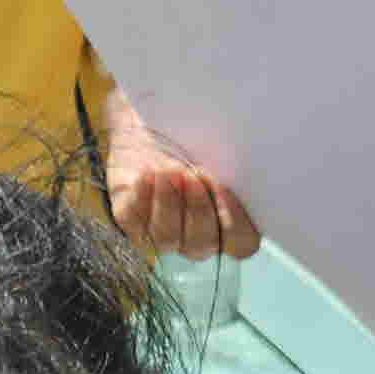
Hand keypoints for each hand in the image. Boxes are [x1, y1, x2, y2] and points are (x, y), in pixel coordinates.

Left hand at [104, 97, 260, 260]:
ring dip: (169, 202)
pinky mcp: (133, 225)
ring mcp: (163, 236)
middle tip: (192, 176)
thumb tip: (237, 168)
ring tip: (168, 170)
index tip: (225, 187)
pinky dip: (143, 197)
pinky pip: (137, 224)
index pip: (241, 243)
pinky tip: (147, 173)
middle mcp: (197, 238)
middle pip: (201, 244)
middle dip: (197, 208)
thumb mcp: (215, 149)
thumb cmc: (193, 140)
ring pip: (167, 238)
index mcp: (228, 225)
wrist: (150, 130)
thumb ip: (229, 167)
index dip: (235, 222)